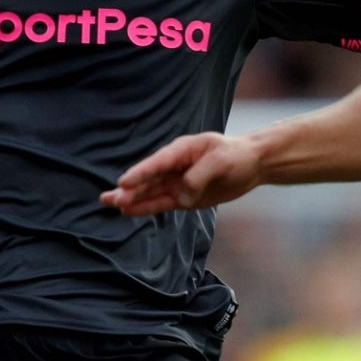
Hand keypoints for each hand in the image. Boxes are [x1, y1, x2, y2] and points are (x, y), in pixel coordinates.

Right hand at [102, 132, 263, 215]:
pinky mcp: (183, 197)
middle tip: (109, 198)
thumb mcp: (221, 161)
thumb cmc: (236, 156)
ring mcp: (177, 182)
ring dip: (132, 199)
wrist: (251, 165)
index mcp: (182, 150)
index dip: (140, 173)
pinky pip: (161, 203)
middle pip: (148, 179)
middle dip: (129, 189)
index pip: (157, 163)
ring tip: (109, 203)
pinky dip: (146, 207)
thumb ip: (199, 176)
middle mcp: (175, 166)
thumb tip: (182, 195)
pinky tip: (129, 211)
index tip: (123, 182)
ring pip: (150, 192)